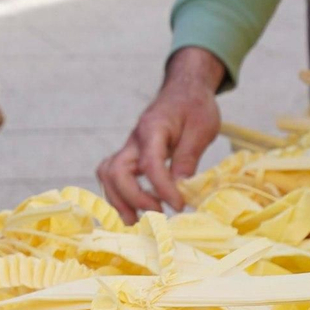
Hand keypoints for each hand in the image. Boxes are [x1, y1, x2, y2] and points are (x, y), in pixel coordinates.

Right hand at [97, 47, 225, 220]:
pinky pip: (114, 175)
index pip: (150, 163)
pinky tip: (135, 210)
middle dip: (132, 198)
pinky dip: (119, 194)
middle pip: (116, 171)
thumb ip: (188, 158)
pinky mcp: (131, 155)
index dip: (162, 188)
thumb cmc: (195, 106)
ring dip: (118, 200)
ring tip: (136, 222)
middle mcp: (135, 139)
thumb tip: (180, 189)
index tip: (179, 205)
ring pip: (108, 174)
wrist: (185, 88)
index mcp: (153, 128)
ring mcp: (130, 147)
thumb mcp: (202, 129)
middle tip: (156, 215)